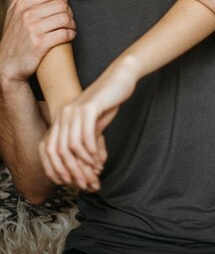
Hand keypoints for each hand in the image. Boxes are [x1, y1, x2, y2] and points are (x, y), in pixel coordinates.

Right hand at [0, 0, 76, 83]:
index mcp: (23, 5)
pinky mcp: (41, 44)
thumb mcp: (12, 14)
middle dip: (69, 12)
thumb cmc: (13, 38)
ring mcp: (34, 30)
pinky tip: (69, 36)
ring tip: (70, 28)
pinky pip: (65, 34)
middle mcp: (27, 15)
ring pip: (65, 18)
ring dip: (72, 24)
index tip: (62, 8)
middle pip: (62, 5)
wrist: (8, 65)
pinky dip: (71, 35)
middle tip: (68, 19)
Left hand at [38, 56, 137, 189]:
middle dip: (70, 170)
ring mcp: (75, 110)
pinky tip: (98, 158)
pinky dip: (91, 151)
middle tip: (83, 182)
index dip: (57, 168)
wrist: (120, 78)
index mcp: (61, 118)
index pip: (49, 149)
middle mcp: (64, 114)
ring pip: (71, 145)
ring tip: (94, 170)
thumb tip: (82, 163)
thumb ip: (85, 139)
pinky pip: (86, 136)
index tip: (69, 181)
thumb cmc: (108, 100)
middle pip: (58, 150)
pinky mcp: (89, 108)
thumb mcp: (94, 123)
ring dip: (83, 162)